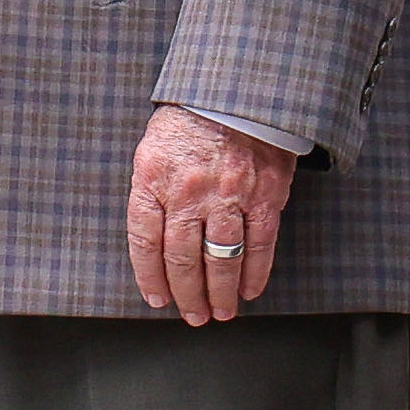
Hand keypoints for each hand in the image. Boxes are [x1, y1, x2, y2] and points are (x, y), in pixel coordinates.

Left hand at [128, 105, 296, 323]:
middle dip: (187, 293)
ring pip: (222, 258)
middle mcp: (188, 193)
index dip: (149, 275)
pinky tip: (249, 290)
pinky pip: (260, 245)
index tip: (157, 297)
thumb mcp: (151, 151)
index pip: (144, 241)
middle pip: (182, 257)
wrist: (236, 93)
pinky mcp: (264, 197)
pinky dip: (255, 273)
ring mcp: (228, 197)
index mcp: (152, 180)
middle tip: (192, 316)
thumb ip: (151, 192)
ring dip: (220, 292)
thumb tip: (152, 238)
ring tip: (220, 313)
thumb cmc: (188, 121)